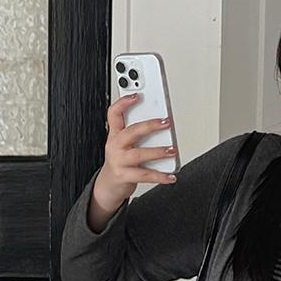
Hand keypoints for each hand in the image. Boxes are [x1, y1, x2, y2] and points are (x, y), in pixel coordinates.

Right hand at [88, 95, 176, 231]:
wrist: (109, 185)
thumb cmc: (121, 161)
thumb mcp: (123, 145)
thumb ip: (138, 134)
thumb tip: (162, 126)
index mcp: (115, 134)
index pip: (114, 114)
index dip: (123, 103)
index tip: (137, 96)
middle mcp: (115, 146)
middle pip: (131, 132)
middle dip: (150, 126)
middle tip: (165, 122)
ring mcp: (119, 161)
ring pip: (139, 154)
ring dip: (158, 152)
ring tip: (172, 150)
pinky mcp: (125, 176)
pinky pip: (145, 175)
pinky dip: (160, 176)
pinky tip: (170, 176)